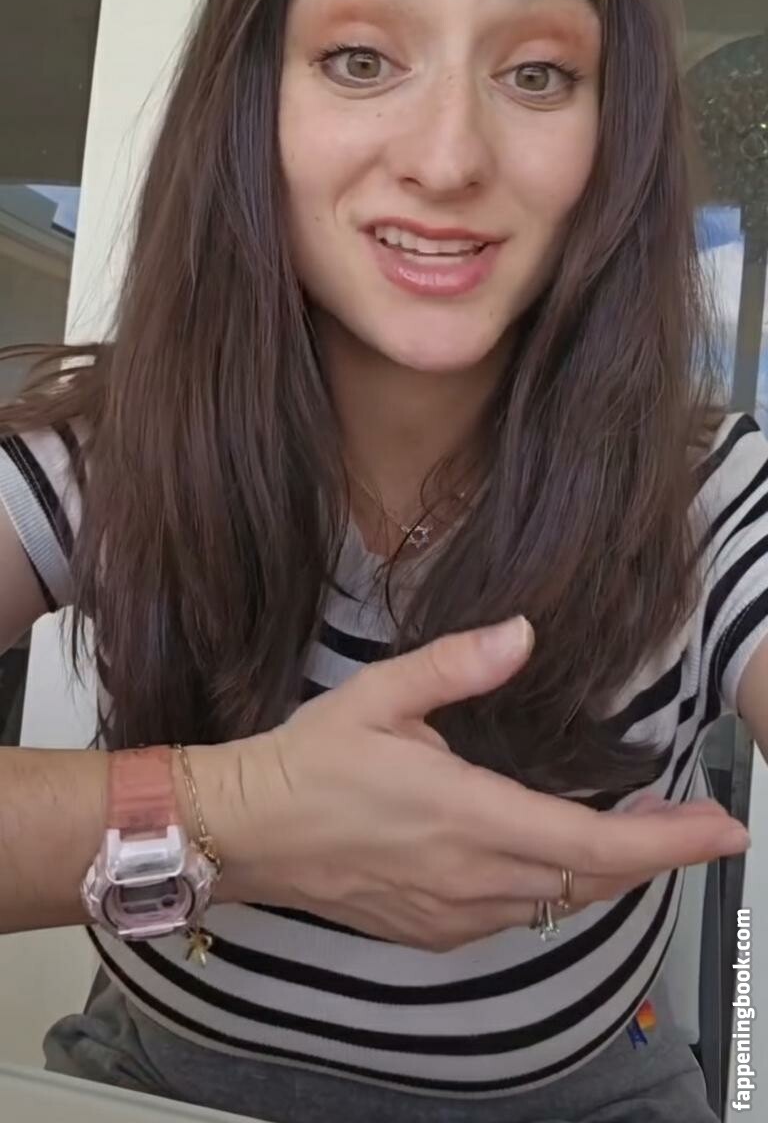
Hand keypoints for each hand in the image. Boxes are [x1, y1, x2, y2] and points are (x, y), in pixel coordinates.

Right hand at [201, 617, 749, 949]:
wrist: (245, 832)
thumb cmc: (308, 762)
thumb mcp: (379, 694)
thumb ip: (457, 665)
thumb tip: (522, 633)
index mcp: (467, 815)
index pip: (592, 845)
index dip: (667, 842)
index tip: (722, 830)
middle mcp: (471, 877)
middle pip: (592, 883)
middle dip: (656, 855)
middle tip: (696, 822)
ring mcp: (453, 912)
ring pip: (558, 905)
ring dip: (608, 873)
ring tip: (639, 830)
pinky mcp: (434, 929)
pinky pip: (517, 918)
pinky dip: (557, 891)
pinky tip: (557, 858)